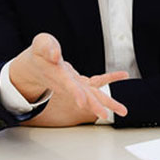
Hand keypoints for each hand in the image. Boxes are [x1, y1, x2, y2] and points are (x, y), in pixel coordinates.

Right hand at [8, 33, 127, 122]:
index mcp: (58, 75)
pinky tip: (123, 75)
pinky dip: (111, 78)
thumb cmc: (39, 53)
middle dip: (94, 105)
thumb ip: (46, 47)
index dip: (75, 93)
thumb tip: (55, 55)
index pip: (68, 86)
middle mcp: (69, 83)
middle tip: (105, 115)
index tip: (81, 102)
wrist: (36, 66)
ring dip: (107, 102)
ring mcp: (76, 84)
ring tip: (122, 111)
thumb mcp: (40, 44)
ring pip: (93, 94)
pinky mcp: (80, 81)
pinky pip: (98, 81)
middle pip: (84, 96)